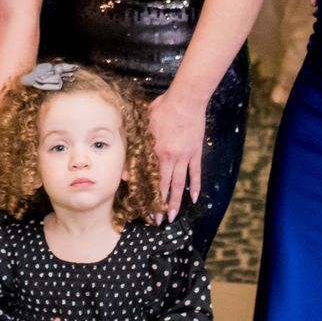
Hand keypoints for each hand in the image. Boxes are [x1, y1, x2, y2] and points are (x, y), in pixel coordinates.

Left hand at [147, 88, 205, 219]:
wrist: (185, 100)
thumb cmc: (163, 108)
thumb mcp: (144, 124)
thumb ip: (136, 141)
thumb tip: (126, 154)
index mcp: (155, 152)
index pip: (150, 179)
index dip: (148, 196)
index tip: (145, 209)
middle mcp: (170, 158)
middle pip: (165, 186)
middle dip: (161, 205)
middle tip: (158, 220)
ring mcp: (184, 156)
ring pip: (180, 184)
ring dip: (177, 201)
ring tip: (174, 216)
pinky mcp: (195, 152)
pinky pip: (195, 173)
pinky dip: (195, 186)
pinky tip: (194, 198)